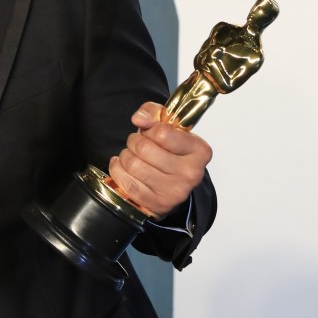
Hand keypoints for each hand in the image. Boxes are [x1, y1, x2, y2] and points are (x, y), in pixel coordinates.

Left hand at [108, 102, 212, 216]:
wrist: (171, 184)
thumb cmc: (168, 151)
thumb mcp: (166, 125)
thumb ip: (153, 112)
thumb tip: (138, 119)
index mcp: (199, 151)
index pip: (162, 132)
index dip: (149, 129)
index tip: (151, 133)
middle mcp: (191, 174)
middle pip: (144, 148)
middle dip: (133, 142)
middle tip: (137, 144)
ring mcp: (175, 192)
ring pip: (133, 164)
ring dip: (124, 156)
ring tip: (132, 156)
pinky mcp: (157, 205)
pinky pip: (127, 183)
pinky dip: (118, 171)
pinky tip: (122, 168)